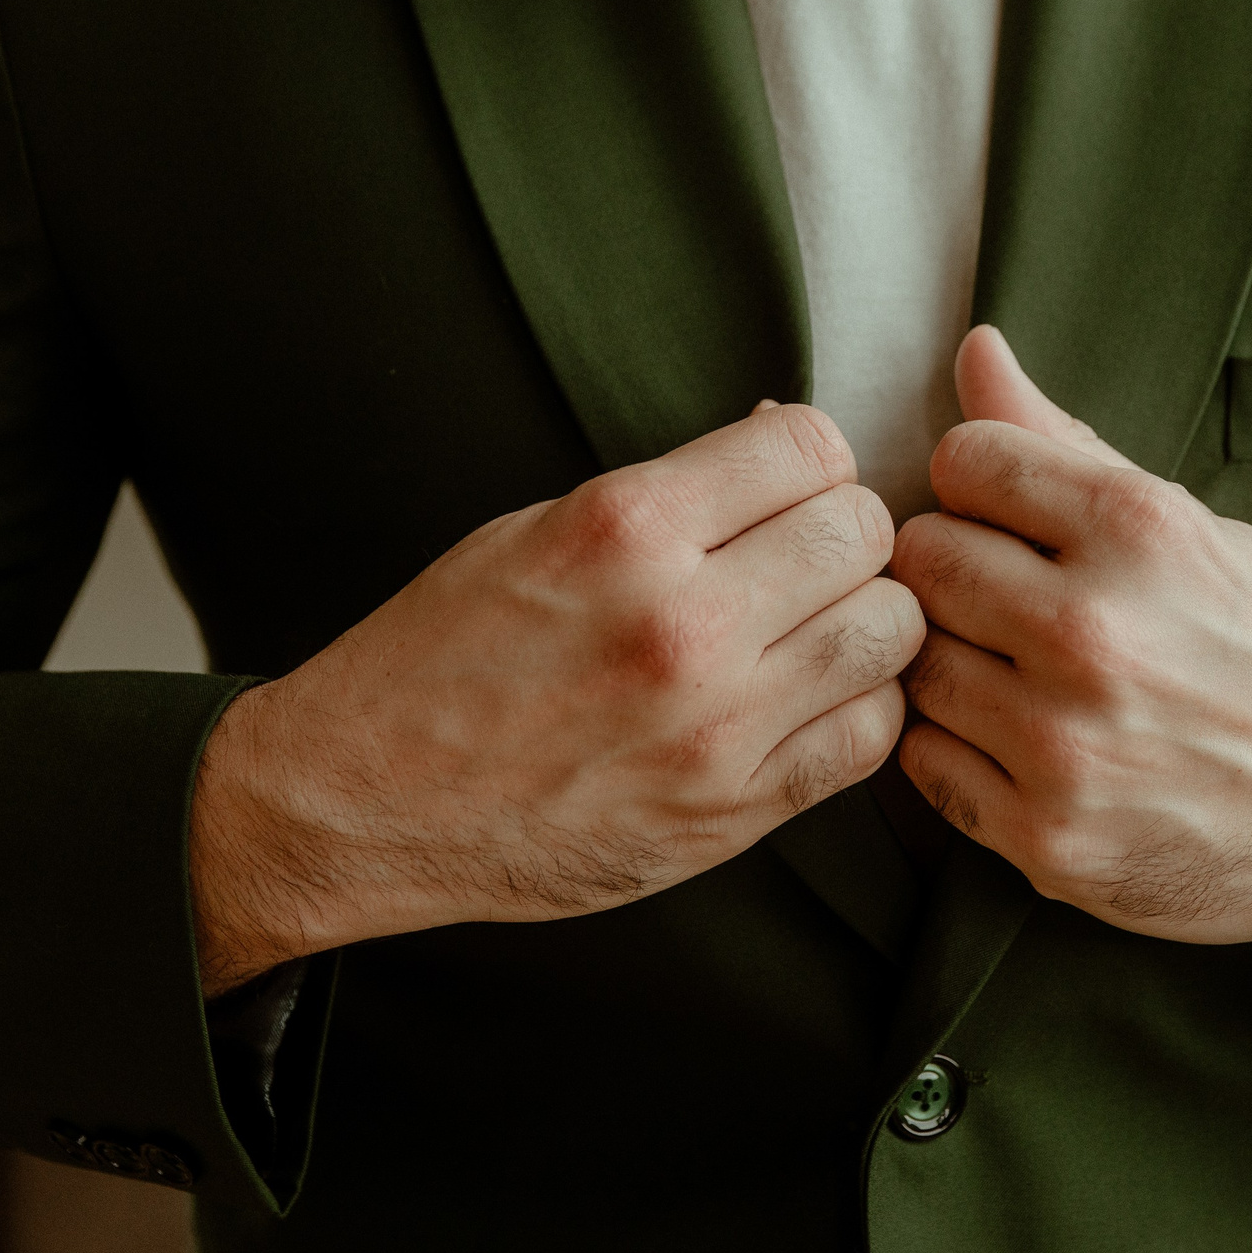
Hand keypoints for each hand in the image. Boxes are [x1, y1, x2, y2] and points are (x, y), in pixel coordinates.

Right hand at [189, 403, 923, 995]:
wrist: (361, 802)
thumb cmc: (439, 656)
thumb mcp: (533, 529)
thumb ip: (670, 493)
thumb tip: (781, 441)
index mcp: (624, 530)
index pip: (809, 447)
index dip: (810, 458)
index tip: (786, 485)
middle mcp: (681, 623)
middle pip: (864, 532)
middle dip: (845, 532)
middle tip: (804, 557)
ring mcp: (715, 726)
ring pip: (890, 630)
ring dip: (867, 616)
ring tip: (815, 626)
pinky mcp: (731, 811)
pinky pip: (870, 735)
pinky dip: (861, 707)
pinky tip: (812, 699)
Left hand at [892, 328, 1251, 944]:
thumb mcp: (1193, 528)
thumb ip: (1068, 445)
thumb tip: (975, 349)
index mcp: (1139, 531)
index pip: (965, 459)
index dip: (979, 484)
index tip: (1009, 518)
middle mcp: (1093, 631)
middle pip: (923, 557)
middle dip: (954, 568)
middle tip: (1003, 599)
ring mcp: (1063, 741)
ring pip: (915, 662)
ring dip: (951, 661)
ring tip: (1016, 673)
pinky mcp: (1044, 833)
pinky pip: (924, 762)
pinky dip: (957, 750)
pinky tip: (1017, 743)